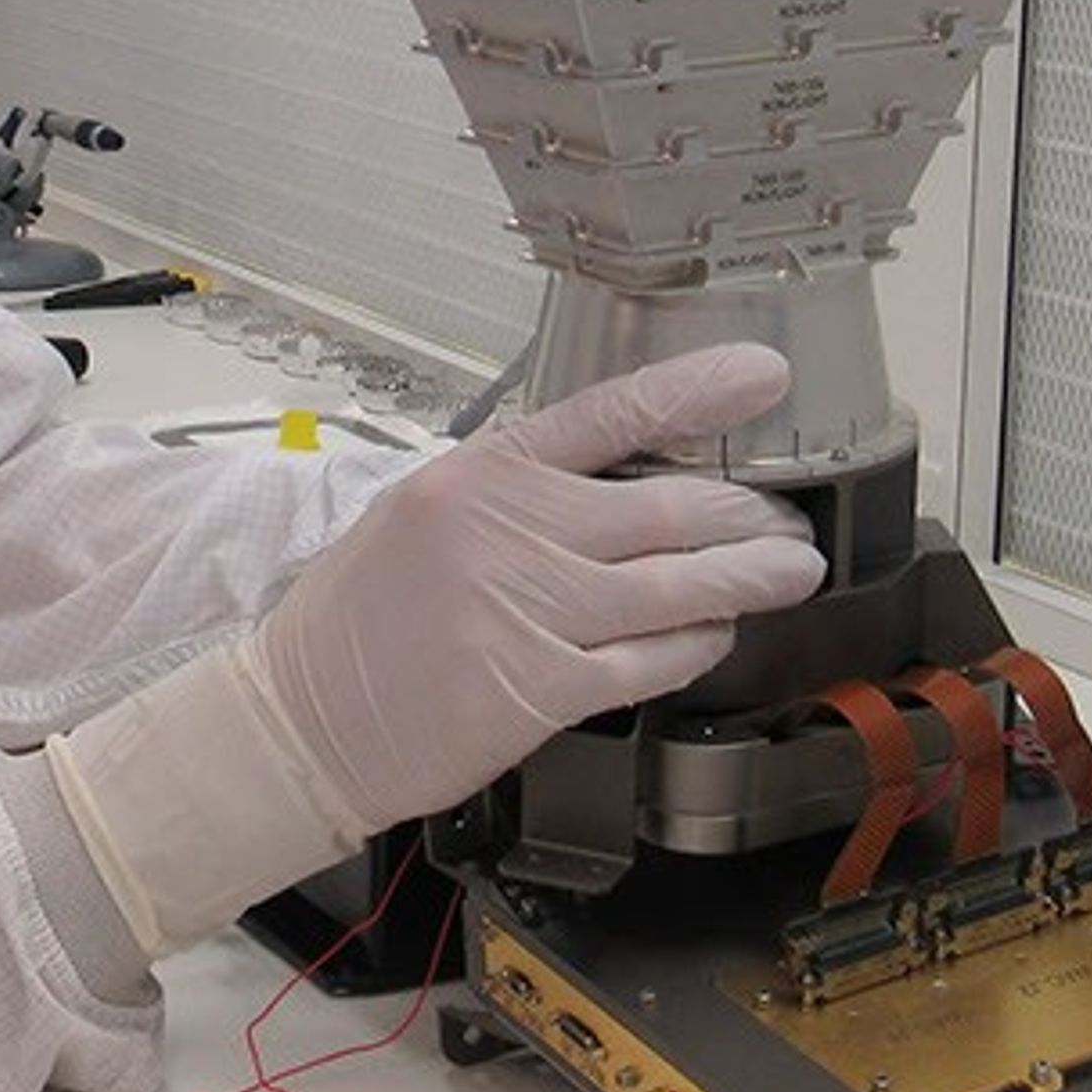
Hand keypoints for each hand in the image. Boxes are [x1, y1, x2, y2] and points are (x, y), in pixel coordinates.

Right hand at [240, 342, 825, 833]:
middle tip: (788, 516)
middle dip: (748, 515)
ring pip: (677, 588)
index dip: (699, 389)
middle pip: (669, 509)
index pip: (610, 413)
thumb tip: (621, 479)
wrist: (302, 717)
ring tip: (790, 570)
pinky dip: (695, 646)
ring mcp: (530, 614)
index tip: (763, 374)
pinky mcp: (541, 690)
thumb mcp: (423, 512)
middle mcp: (512, 535)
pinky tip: (713, 635)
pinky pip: (650, 662)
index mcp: (482, 475)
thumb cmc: (359, 617)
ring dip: (749, 579)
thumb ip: (517, 490)